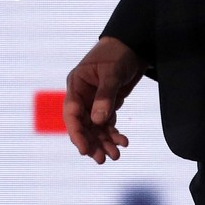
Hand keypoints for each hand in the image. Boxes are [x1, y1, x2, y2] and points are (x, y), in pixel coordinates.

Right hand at [63, 37, 145, 163]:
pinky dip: (113, 134)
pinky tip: (123, 142)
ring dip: (104, 142)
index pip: (71, 113)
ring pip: (95, 128)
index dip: (76, 133)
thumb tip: (97, 121)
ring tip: (115, 155)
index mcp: (76, 85)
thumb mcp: (112, 74)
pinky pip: (106, 124)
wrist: (133, 45)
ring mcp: (94, 101)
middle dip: (92, 143)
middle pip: (82, 125)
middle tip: (103, 159)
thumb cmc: (117, 54)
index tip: (84, 150)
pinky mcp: (106, 104)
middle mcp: (82, 95)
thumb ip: (105, 97)